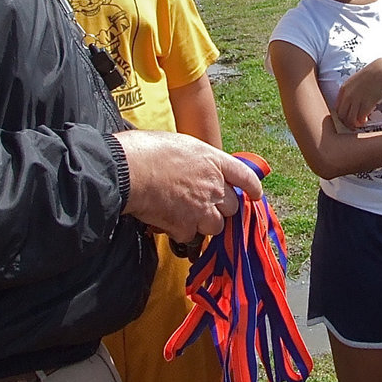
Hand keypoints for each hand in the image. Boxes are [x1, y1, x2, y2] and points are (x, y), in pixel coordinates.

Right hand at [114, 130, 262, 243]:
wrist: (126, 170)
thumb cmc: (145, 150)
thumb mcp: (178, 145)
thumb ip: (194, 161)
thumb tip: (193, 170)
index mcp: (213, 160)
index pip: (245, 176)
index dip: (252, 187)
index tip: (255, 194)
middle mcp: (213, 185)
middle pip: (232, 206)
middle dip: (221, 208)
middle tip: (203, 205)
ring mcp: (201, 208)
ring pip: (216, 225)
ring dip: (204, 223)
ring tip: (186, 215)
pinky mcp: (186, 226)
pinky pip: (191, 236)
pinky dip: (181, 232)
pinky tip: (168, 222)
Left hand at [333, 58, 381, 129]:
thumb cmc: (370, 75)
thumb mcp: (354, 81)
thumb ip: (350, 90)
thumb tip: (350, 102)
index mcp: (343, 89)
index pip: (337, 108)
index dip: (341, 115)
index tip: (347, 118)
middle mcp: (347, 96)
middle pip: (341, 115)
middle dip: (346, 122)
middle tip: (353, 124)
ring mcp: (356, 100)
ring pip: (349, 119)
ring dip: (354, 124)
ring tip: (359, 124)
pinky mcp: (366, 104)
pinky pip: (360, 118)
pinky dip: (362, 122)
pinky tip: (366, 121)